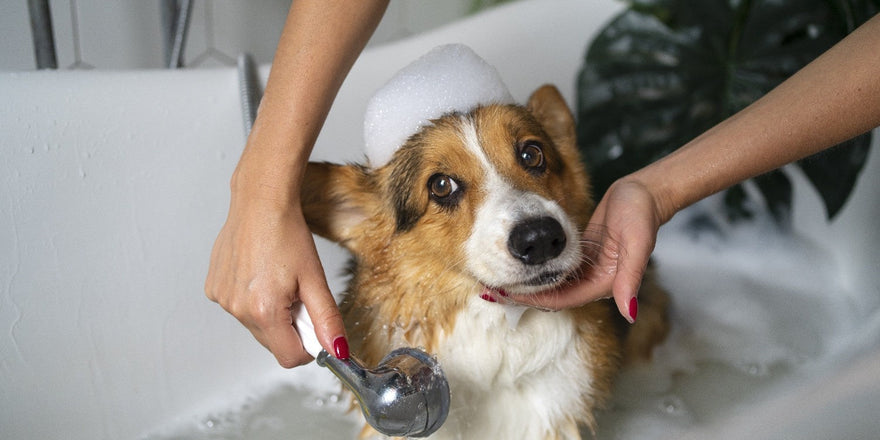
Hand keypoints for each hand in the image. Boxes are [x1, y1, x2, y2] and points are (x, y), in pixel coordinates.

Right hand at [205, 188, 346, 367]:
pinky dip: (252, 299)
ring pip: (255, 325)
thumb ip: (327, 320)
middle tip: (298, 294)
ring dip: (270, 312)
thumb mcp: (315, 279)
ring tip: (277, 279)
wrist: (260, 201)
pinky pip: (238, 308)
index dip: (307, 347)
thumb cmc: (287, 233)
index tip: (313, 324)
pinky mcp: (213, 288)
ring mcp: (222, 299)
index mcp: (265, 311)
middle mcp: (237, 309)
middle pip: (272, 342)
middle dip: (289, 327)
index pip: (289, 357)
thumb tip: (338, 350)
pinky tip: (259, 273)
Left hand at [510, 179, 661, 321]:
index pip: (562, 300)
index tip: (507, 296)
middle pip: (554, 296)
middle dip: (525, 295)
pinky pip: (555, 267)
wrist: (644, 193)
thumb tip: (630, 311)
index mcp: (604, 283)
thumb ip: (631, 278)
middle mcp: (593, 280)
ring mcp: (587, 268)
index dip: (534, 300)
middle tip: (493, 291)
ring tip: (499, 278)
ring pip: (552, 282)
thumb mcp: (637, 243)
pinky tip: (518, 263)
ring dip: (528, 282)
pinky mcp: (581, 254)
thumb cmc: (641, 214)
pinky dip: (537, 268)